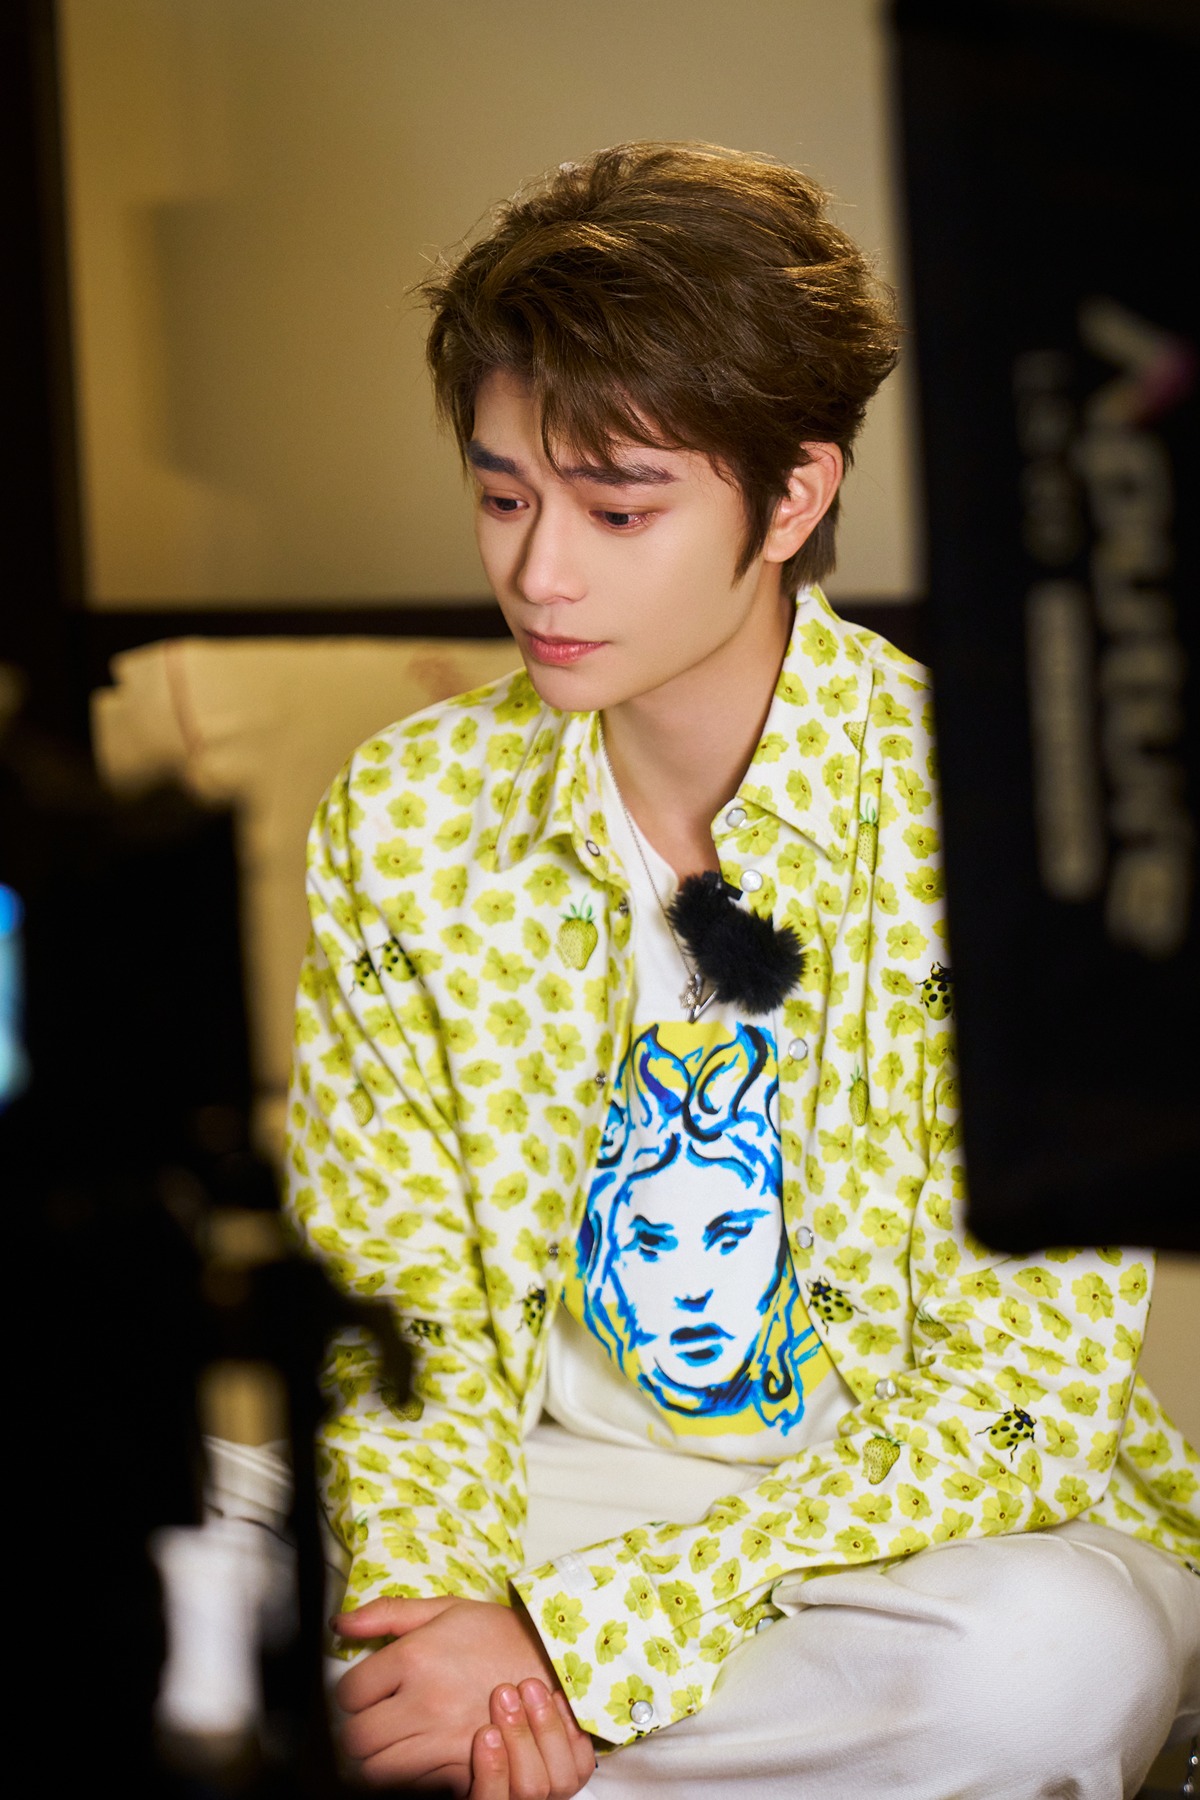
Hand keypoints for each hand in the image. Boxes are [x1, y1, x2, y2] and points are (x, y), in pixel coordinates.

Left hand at [333, 1596, 592, 1792]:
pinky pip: (416, 1788)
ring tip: (393, 1741)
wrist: (554, 1662)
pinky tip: (419, 1757)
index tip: (365, 1692)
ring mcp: (445, 1740)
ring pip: (379, 1772)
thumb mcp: (444, 1610)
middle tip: (375, 1720)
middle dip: (359, 1732)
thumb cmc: (496, 1633)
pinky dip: (411, 1778)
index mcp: (414, 1659)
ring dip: (379, 1759)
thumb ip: (387, 1614)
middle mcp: (425, 1702)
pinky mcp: (464, 1767)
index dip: (351, 1695)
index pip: (348, 1695)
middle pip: (357, 1741)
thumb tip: (338, 1625)